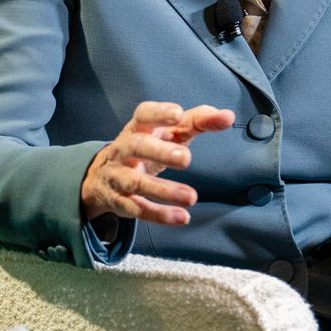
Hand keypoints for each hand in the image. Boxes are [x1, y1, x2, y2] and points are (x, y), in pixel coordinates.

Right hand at [80, 101, 233, 224]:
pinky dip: (159, 214)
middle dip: (160, 151)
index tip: (178, 114)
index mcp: (138, 128)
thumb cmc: (146, 148)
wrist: (102, 177)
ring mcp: (119, 175)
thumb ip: (197, 121)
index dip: (158, 113)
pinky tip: (182, 217)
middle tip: (186, 158)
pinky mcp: (119, 200)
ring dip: (163, 189)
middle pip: (137, 146)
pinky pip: (137, 208)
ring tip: (192, 197)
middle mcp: (124, 149)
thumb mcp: (167, 132)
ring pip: (136, 182)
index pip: (144, 114)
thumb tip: (227, 117)